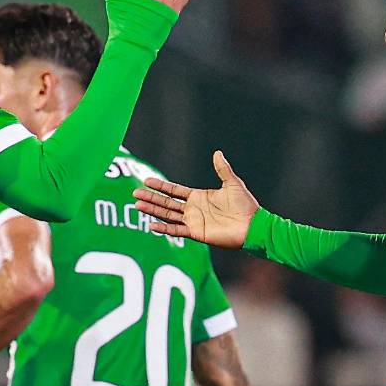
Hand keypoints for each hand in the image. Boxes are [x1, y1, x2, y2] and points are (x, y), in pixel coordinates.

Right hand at [133, 150, 259, 247]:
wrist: (252, 225)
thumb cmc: (245, 205)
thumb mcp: (233, 183)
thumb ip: (222, 169)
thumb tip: (217, 152)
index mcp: (199, 196)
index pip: (174, 190)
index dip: (161, 186)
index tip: (146, 181)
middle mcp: (193, 209)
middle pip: (167, 202)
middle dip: (151, 198)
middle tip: (134, 194)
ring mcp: (193, 221)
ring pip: (168, 215)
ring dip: (152, 211)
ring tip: (137, 206)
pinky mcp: (196, 233)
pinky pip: (176, 230)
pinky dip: (164, 229)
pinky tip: (151, 225)